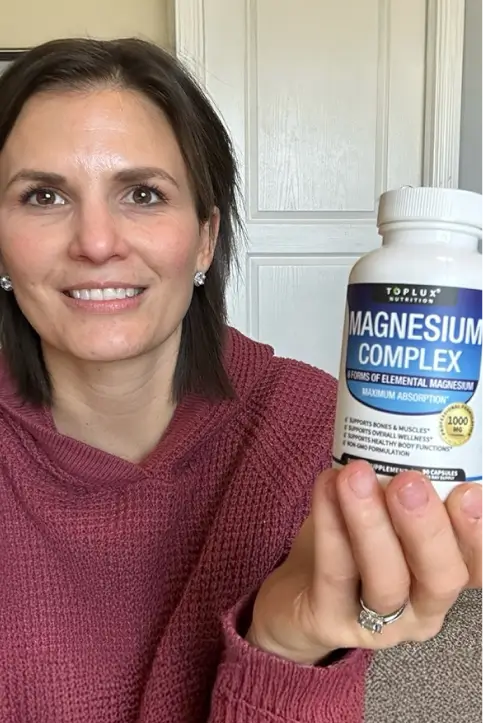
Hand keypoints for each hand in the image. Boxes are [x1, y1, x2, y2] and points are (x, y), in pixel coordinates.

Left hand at [247, 460, 482, 664]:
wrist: (296, 598)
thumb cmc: (350, 546)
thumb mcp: (386, 515)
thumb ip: (400, 484)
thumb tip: (409, 422)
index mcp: (443, 575)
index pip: (478, 563)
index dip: (480, 532)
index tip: (471, 490)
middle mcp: (421, 607)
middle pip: (442, 577)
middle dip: (429, 527)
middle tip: (410, 481)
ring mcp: (377, 624)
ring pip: (386, 581)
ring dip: (372, 525)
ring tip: (357, 476)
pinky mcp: (331, 621)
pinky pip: (334, 573)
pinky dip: (330, 524)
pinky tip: (326, 485)